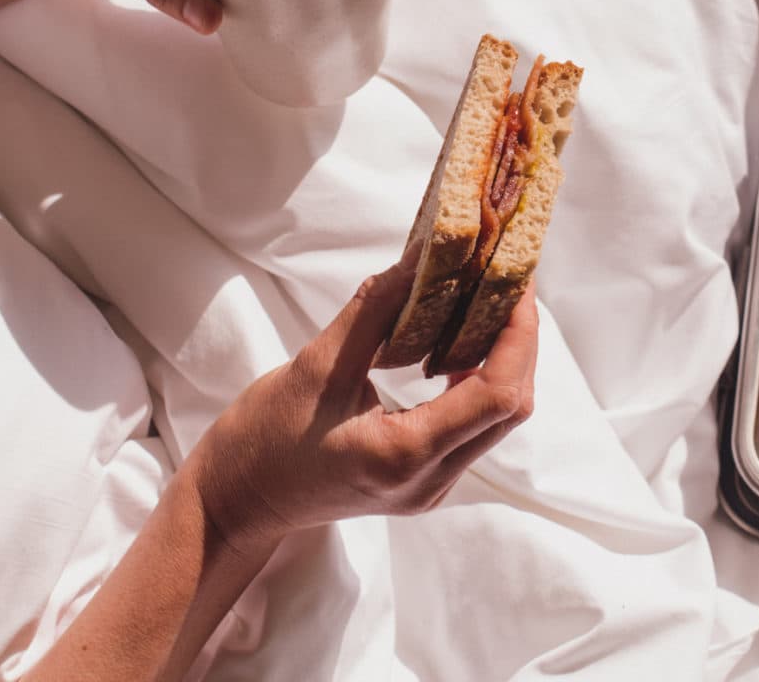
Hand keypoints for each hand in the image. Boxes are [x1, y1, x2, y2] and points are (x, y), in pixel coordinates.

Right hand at [188, 248, 537, 554]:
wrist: (238, 500)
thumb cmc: (266, 436)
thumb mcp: (317, 364)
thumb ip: (375, 309)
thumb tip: (421, 256)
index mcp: (405, 454)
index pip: (497, 393)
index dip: (519, 335)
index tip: (515, 284)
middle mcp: (430, 480)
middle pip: (511, 406)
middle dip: (520, 341)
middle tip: (506, 285)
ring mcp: (430, 486)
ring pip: (498, 418)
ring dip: (503, 359)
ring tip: (487, 305)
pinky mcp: (425, 480)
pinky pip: (474, 426)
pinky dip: (479, 380)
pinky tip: (458, 344)